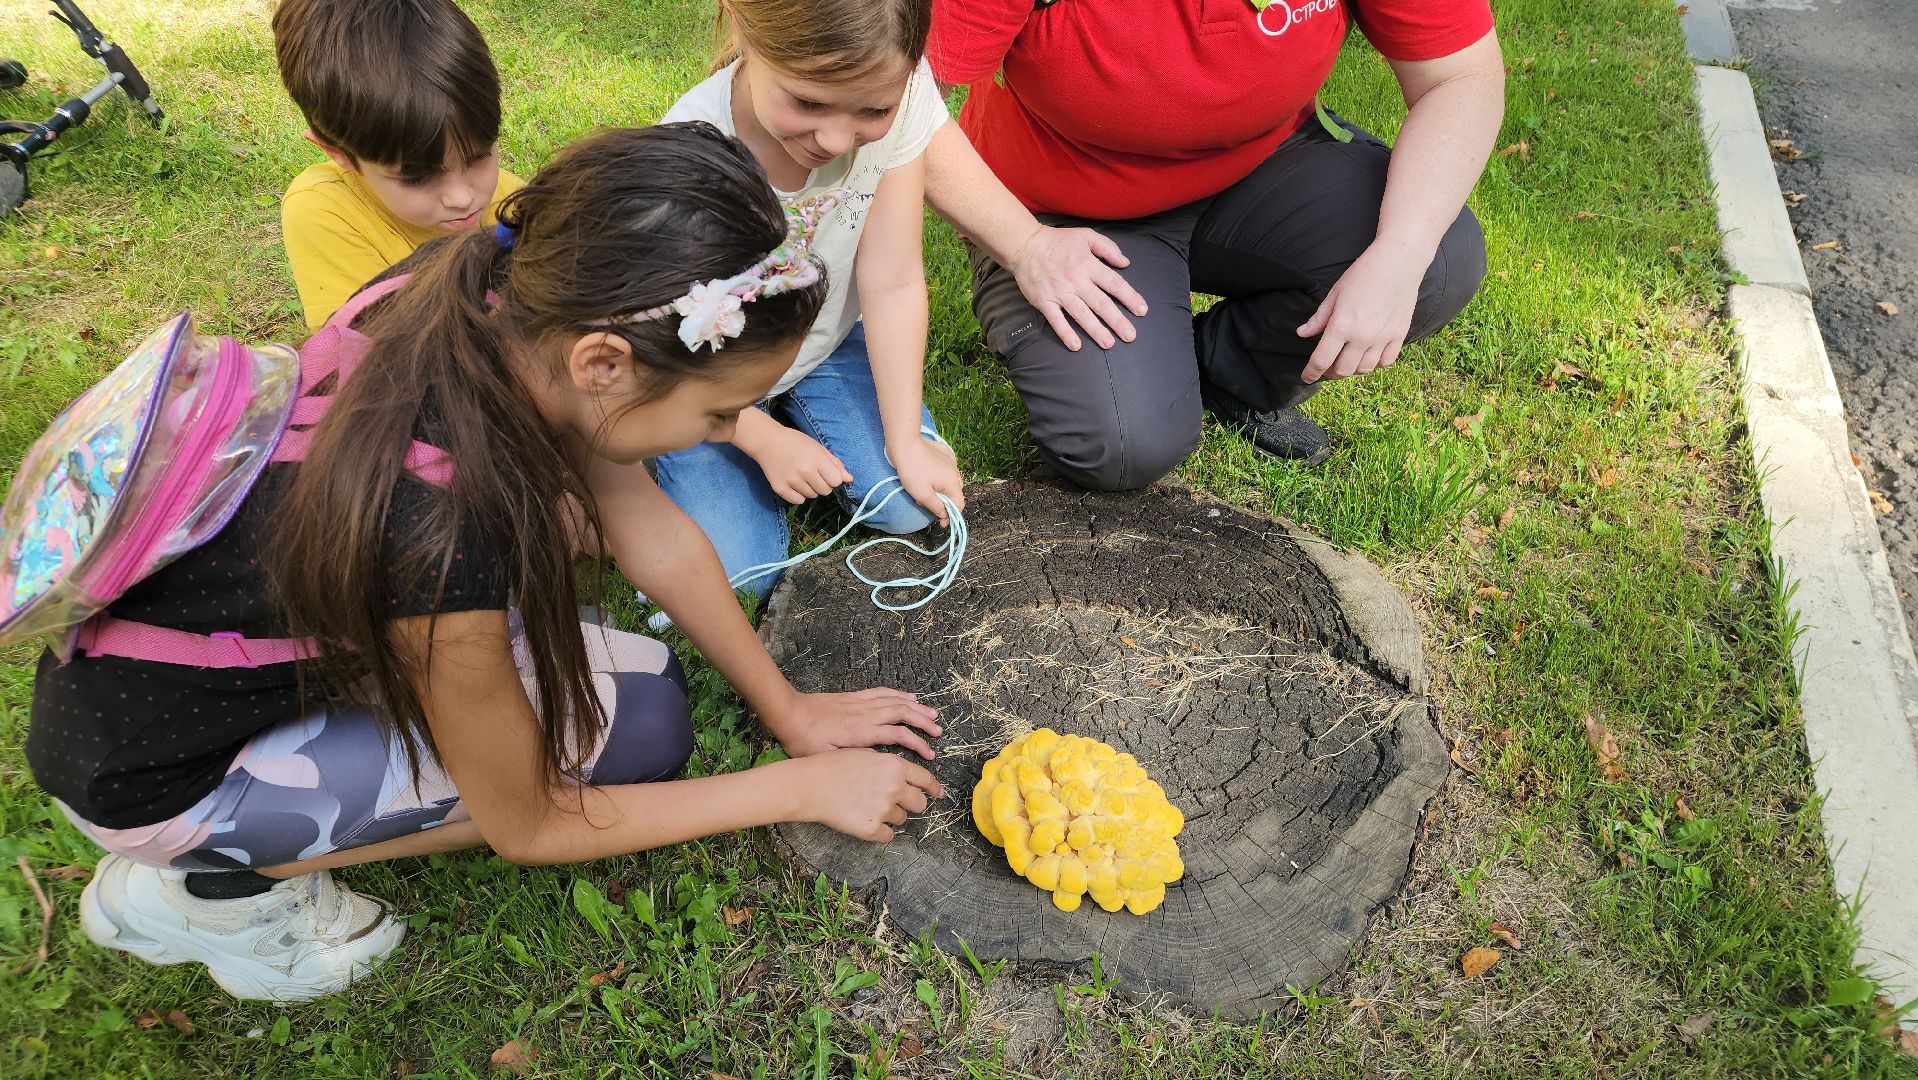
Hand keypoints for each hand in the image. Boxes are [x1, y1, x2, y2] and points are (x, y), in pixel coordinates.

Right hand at [751, 425, 851, 504]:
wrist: (768, 442)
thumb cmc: (796, 442)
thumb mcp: (817, 447)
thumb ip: (834, 463)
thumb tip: (849, 479)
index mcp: (816, 460)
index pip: (836, 482)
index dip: (833, 478)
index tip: (826, 472)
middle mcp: (805, 472)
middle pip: (825, 491)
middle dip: (823, 484)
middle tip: (812, 474)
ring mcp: (791, 481)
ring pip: (812, 496)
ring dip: (810, 489)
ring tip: (801, 476)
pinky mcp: (780, 489)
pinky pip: (799, 501)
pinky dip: (799, 495)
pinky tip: (794, 483)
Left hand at [769, 687, 943, 759]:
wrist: (789, 713)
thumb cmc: (804, 741)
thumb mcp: (828, 758)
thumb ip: (855, 760)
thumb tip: (878, 763)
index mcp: (862, 732)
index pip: (899, 735)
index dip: (917, 744)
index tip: (929, 755)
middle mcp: (866, 714)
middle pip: (903, 714)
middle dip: (924, 722)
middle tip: (939, 732)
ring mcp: (861, 703)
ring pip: (896, 701)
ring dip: (916, 706)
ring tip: (933, 714)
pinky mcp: (854, 697)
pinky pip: (882, 692)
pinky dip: (899, 693)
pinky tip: (909, 696)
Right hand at [798, 749, 945, 841]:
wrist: (810, 785)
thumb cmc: (834, 766)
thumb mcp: (868, 755)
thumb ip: (891, 766)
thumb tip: (906, 776)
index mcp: (895, 766)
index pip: (926, 780)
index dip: (934, 788)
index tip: (938, 794)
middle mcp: (894, 787)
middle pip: (920, 803)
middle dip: (911, 804)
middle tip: (895, 802)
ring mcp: (884, 809)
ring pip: (902, 819)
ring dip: (891, 816)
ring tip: (867, 806)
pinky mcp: (872, 829)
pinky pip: (887, 835)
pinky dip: (879, 831)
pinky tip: (864, 820)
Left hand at [889, 436, 965, 525]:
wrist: (905, 444)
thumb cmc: (912, 471)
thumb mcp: (922, 494)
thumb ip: (936, 507)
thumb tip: (945, 515)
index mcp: (953, 483)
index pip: (959, 505)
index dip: (951, 516)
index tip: (940, 523)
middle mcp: (956, 472)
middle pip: (954, 493)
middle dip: (943, 502)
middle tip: (926, 505)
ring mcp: (951, 461)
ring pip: (949, 482)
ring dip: (940, 490)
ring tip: (923, 490)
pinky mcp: (944, 453)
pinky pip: (945, 470)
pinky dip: (938, 477)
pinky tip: (927, 476)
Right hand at [1007, 224, 1149, 351]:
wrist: (1025, 245)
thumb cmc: (1058, 241)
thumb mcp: (1086, 236)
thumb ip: (1108, 248)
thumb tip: (1125, 262)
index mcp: (1089, 265)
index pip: (1114, 284)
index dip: (1129, 297)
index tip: (1142, 311)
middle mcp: (1076, 281)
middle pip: (1101, 304)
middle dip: (1117, 321)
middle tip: (1130, 336)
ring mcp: (1060, 293)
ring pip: (1081, 315)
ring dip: (1096, 330)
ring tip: (1109, 344)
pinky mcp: (1044, 302)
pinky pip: (1056, 320)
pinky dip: (1065, 333)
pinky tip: (1076, 346)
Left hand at [1298, 238, 1427, 382]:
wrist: (1398, 262)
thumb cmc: (1363, 273)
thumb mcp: (1335, 294)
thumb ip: (1319, 318)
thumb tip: (1302, 333)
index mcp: (1342, 325)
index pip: (1322, 360)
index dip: (1311, 373)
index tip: (1307, 377)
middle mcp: (1362, 336)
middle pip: (1343, 370)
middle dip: (1331, 373)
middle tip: (1327, 366)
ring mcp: (1383, 338)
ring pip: (1364, 369)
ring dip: (1352, 369)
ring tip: (1347, 360)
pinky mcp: (1399, 335)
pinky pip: (1386, 361)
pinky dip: (1375, 363)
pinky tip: (1368, 355)